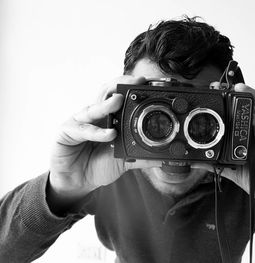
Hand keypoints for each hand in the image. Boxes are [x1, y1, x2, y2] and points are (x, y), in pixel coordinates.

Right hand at [49, 75, 161, 202]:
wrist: (77, 182)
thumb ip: (140, 158)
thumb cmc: (98, 165)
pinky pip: (81, 130)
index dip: (131, 88)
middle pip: (105, 93)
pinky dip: (96, 132)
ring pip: (92, 108)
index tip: (147, 83)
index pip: (119, 97)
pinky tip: (109, 134)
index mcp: (108, 119)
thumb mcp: (123, 161)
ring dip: (106, 104)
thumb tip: (161, 159)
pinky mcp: (66, 132)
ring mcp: (79, 122)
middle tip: (135, 82)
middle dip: (120, 85)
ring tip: (119, 100)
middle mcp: (94, 117)